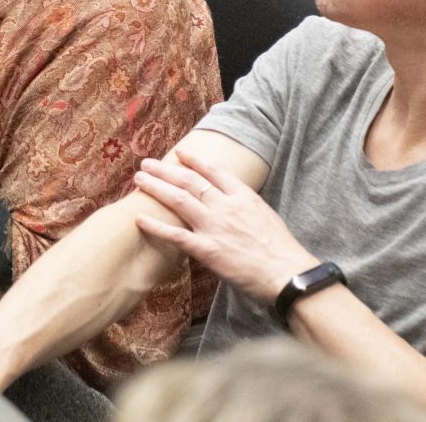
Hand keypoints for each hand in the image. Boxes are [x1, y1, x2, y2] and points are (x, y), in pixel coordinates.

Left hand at [133, 143, 317, 306]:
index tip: (179, 153)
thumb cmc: (281, 249)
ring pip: (179, 200)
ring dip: (156, 187)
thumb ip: (245, 206)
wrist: (287, 273)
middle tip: (146, 163)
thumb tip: (233, 202)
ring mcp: (214, 226)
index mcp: (243, 196)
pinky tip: (140, 219)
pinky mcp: (207, 249)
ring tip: (139, 179)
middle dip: (165, 170)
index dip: (194, 160)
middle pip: (189, 181)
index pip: (214, 171)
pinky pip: (176, 235)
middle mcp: (225, 206)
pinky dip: (156, 226)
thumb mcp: (265, 216)